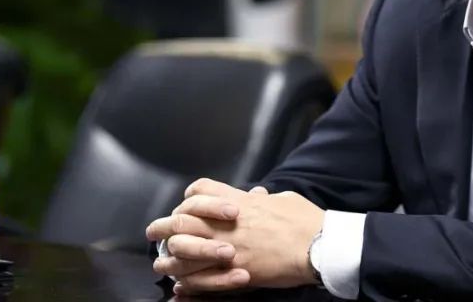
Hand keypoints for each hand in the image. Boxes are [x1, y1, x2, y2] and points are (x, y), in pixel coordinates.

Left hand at [149, 178, 325, 294]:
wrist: (318, 246)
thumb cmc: (306, 221)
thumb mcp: (283, 200)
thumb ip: (265, 199)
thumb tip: (260, 196)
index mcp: (240, 202)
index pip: (201, 190)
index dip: (189, 198)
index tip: (184, 206)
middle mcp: (228, 224)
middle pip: (183, 220)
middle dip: (164, 226)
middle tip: (154, 231)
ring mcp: (229, 249)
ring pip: (185, 251)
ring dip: (169, 256)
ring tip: (161, 261)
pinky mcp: (235, 273)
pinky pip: (201, 277)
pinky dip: (187, 280)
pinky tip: (181, 283)